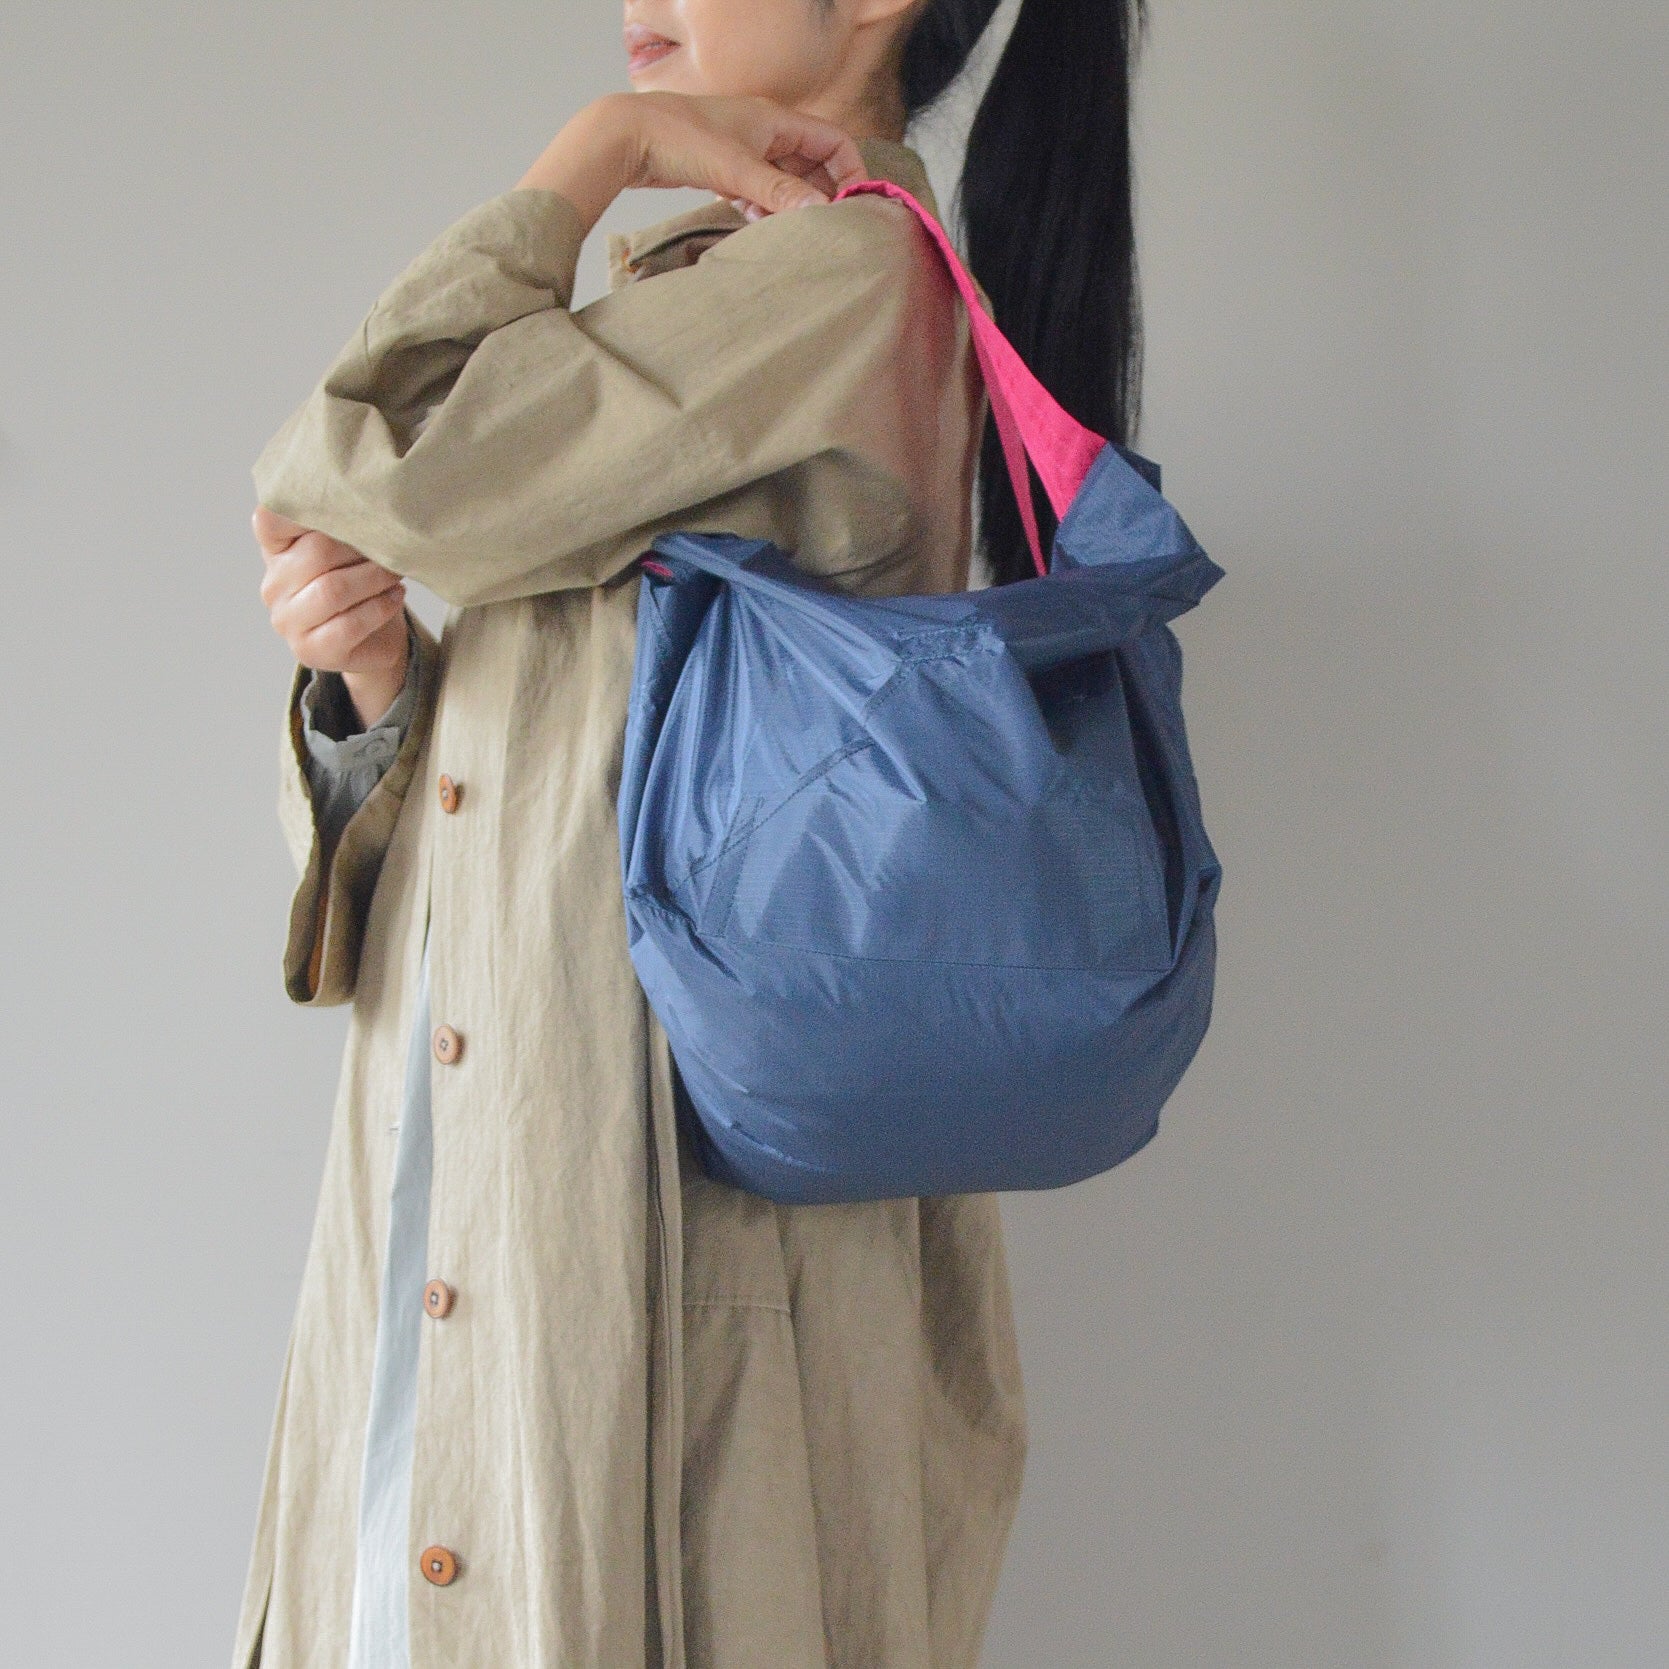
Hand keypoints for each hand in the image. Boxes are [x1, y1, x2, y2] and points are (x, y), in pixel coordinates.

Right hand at [253, 506, 409, 729]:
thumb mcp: (348, 547)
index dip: (304, 508)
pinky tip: (396, 597)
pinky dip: (380, 607)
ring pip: (333, 590)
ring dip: (375, 578)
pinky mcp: (311, 650)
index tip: (347, 505)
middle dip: (362, 548)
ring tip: (396, 573)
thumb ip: (342, 525)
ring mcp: (288, 621)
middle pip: (316, 553)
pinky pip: (349, 625)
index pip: (270, 519)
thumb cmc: (360, 582)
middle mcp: (274, 585)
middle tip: (393, 545)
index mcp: (275, 550)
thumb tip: (371, 501)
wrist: (373, 639)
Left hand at [515, 92, 866, 239]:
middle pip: (812, 164)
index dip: (850, 170)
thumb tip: (822, 213)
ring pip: (785, 181)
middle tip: (827, 228)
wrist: (627, 137)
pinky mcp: (723, 170)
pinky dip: (764, 210)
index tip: (853, 205)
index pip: (833, 140)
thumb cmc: (679, 139)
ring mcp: (744, 151)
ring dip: (792, 206)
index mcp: (776, 120)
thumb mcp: (737, 169)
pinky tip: (759, 228)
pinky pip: (758, 191)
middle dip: (822, 194)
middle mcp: (764, 132)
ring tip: (794, 233)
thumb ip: (780, 192)